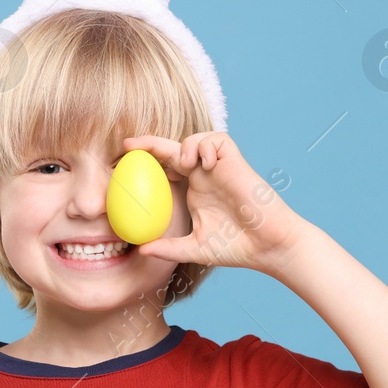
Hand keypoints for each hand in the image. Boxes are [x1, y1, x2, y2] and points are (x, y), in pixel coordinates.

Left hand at [121, 131, 309, 275]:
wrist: (267, 246)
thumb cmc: (236, 247)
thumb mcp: (194, 248)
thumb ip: (168, 248)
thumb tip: (141, 249)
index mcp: (194, 190)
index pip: (165, 168)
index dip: (146, 162)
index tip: (121, 164)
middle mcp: (204, 176)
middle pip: (174, 149)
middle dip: (151, 143)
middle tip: (129, 145)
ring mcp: (219, 168)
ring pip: (196, 139)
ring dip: (186, 145)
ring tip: (186, 164)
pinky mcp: (235, 163)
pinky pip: (218, 140)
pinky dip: (207, 146)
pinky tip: (205, 165)